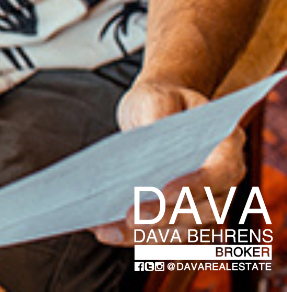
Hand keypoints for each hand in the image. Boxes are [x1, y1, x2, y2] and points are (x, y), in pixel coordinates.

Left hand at [91, 79, 245, 246]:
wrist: (155, 109)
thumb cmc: (159, 101)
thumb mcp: (156, 95)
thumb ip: (156, 113)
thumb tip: (148, 142)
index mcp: (226, 145)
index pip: (221, 173)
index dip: (196, 186)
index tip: (164, 192)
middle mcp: (223, 180)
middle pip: (205, 211)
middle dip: (167, 217)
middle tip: (131, 217)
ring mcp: (206, 202)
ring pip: (185, 231)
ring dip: (148, 235)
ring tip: (110, 230)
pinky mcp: (182, 215)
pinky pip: (166, 234)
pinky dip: (137, 237)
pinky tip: (106, 231)